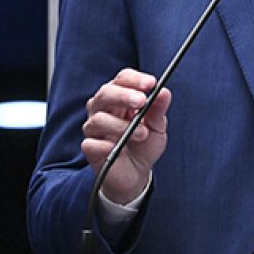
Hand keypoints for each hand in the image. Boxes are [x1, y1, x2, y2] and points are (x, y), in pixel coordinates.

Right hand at [82, 68, 170, 205]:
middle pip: (105, 93)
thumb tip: (163, 91)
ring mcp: (94, 129)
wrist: (136, 173)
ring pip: (98, 119)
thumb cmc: (144, 144)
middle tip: (141, 101)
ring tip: (142, 134)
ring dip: (122, 125)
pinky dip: (106, 145)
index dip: (135, 79)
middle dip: (124, 95)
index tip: (151, 84)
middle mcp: (103, 109)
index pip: (122, 79)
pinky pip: (90, 143)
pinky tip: (119, 148)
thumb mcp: (157, 126)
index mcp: (120, 98)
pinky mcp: (90, 149)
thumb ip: (158, 109)